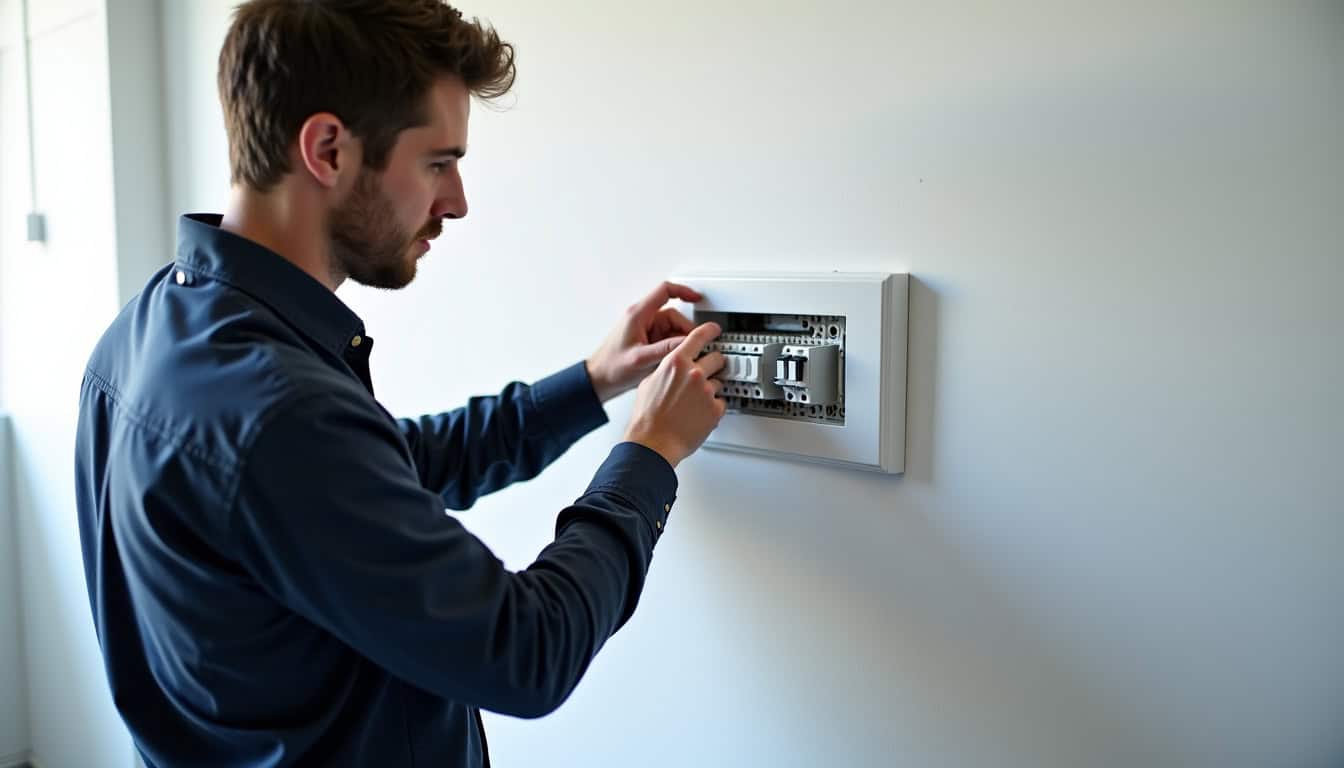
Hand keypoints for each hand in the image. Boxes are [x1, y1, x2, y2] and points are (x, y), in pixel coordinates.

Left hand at [586, 281, 703, 401]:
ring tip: (681, 356)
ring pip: (673, 328)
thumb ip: (666, 349)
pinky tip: (673, 359)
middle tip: (693, 345)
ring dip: (680, 341)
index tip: (698, 298)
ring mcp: (646, 330)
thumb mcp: (641, 359)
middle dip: (686, 330)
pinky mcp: (648, 340)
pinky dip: (674, 347)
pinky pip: (668, 339)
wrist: (599, 379)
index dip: (684, 291)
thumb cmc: (612, 367)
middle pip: (674, 315)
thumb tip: (687, 342)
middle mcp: (643, 319)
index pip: (665, 291)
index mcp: (638, 315)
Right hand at [622, 322, 727, 467]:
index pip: (699, 337)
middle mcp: (694, 373)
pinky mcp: (716, 409)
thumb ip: (666, 369)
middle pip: (717, 358)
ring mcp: (707, 391)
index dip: (709, 331)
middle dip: (713, 365)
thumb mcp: (649, 383)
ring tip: (694, 403)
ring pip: (719, 382)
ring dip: (711, 389)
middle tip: (705, 375)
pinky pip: (721, 402)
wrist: (653, 443)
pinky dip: (713, 408)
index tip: (715, 329)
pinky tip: (698, 414)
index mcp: (676, 363)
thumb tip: (673, 367)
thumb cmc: (647, 418)